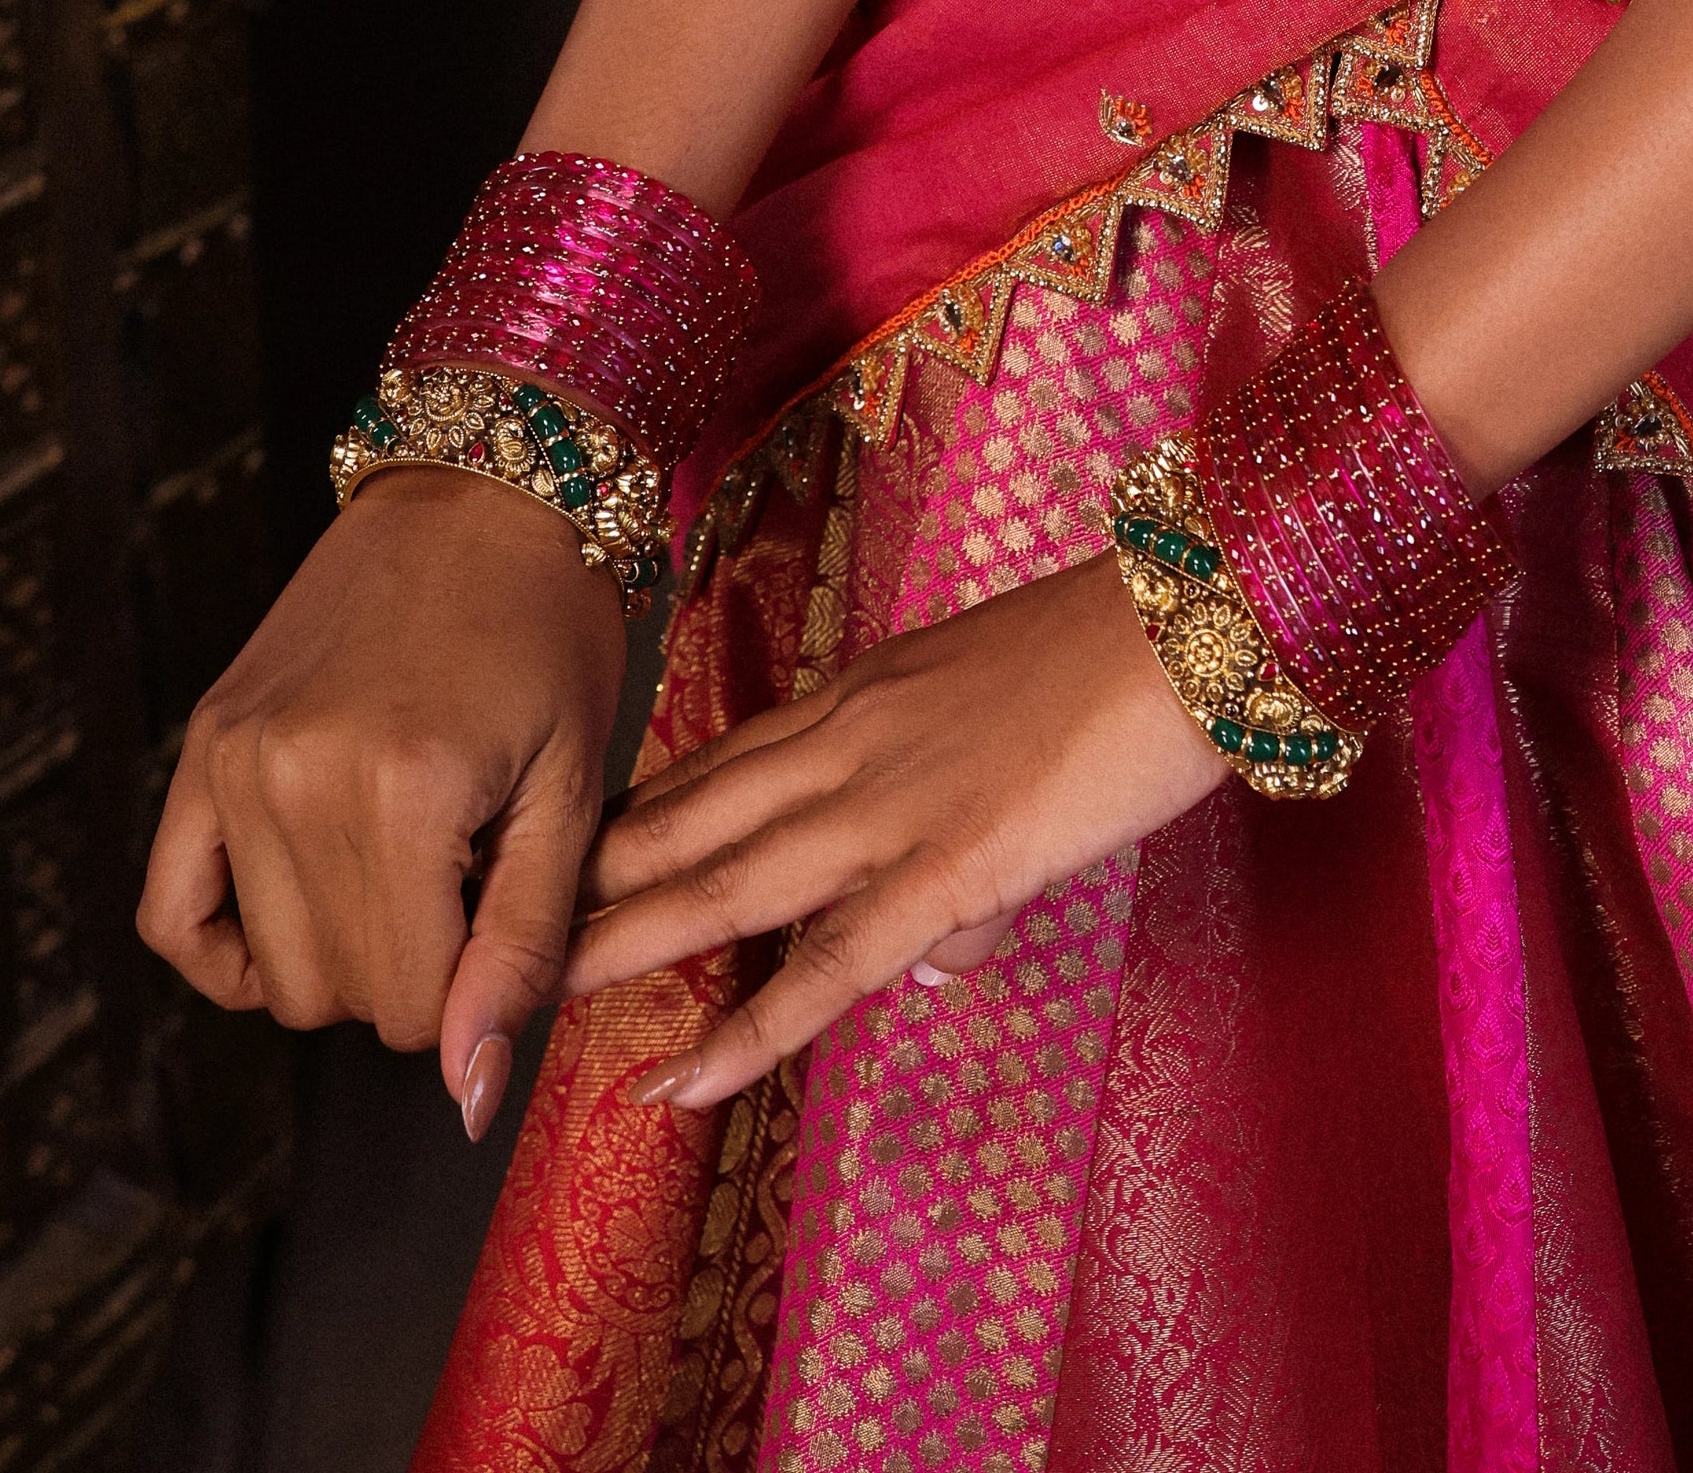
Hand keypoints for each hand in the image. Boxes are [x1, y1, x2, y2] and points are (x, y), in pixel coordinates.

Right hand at [137, 466, 629, 1138]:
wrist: (483, 492)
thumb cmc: (553, 631)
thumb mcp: (573, 790)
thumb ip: (522, 950)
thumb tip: (468, 1100)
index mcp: (401, 793)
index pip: (408, 1011)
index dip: (470, 989)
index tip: (504, 904)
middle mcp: (293, 781)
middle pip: (333, 997)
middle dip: (412, 969)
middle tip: (465, 869)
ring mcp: (231, 763)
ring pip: (266, 972)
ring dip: (338, 950)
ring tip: (405, 859)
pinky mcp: (201, 747)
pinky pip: (170, 914)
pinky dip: (226, 945)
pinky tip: (296, 911)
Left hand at [561, 550, 1222, 1113]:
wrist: (1191, 616)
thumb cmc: (1122, 652)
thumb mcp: (1006, 706)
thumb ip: (958, 799)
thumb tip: (947, 930)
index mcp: (865, 694)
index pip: (722, 761)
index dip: (639, 814)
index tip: (566, 855)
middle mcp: (851, 743)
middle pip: (692, 817)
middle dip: (594, 879)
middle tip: (501, 928)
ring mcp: (890, 806)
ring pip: (728, 884)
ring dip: (627, 942)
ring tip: (540, 993)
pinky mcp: (947, 867)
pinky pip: (832, 962)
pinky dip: (752, 1026)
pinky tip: (687, 1076)